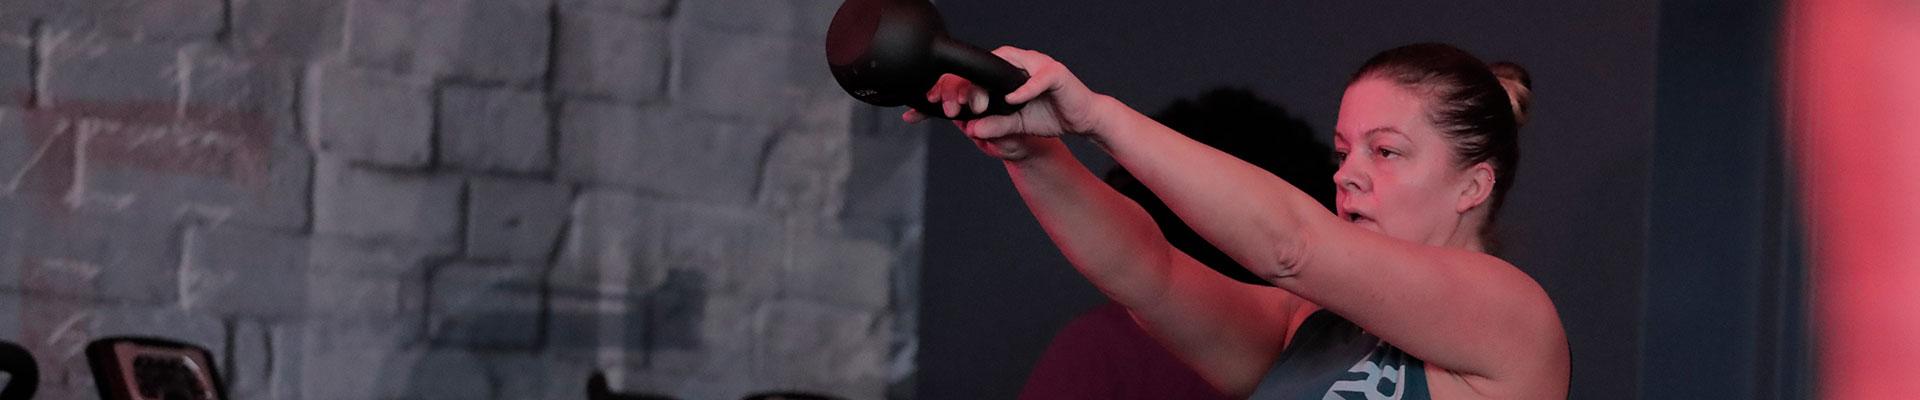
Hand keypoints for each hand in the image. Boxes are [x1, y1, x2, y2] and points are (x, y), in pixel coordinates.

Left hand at [903, 47, 1110, 143]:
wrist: (1081, 118)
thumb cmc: (1048, 115)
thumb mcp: (1015, 126)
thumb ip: (994, 127)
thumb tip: (970, 130)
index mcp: (1001, 75)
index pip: (970, 75)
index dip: (948, 86)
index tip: (930, 103)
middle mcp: (1015, 64)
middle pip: (981, 69)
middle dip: (962, 88)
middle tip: (952, 109)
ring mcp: (1035, 65)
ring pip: (1005, 67)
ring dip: (987, 88)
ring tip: (977, 107)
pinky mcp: (1055, 73)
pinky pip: (1037, 79)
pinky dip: (1024, 90)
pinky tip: (1011, 100)